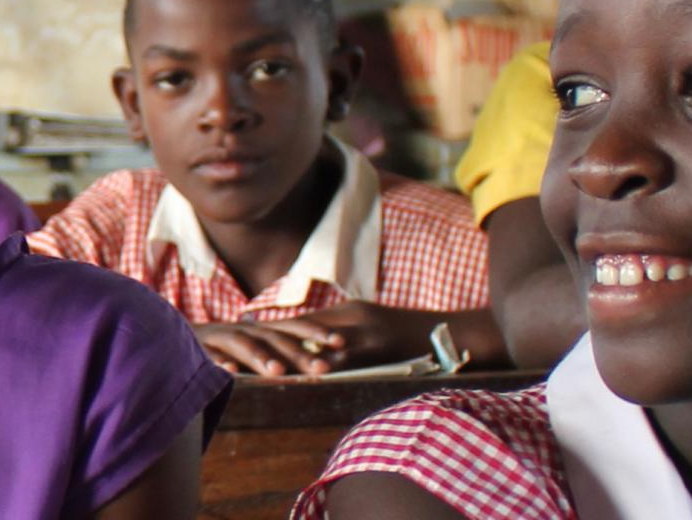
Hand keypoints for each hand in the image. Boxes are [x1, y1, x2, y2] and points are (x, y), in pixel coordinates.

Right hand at [192, 321, 334, 376]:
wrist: (172, 334)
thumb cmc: (223, 349)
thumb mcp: (254, 348)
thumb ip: (280, 356)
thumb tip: (320, 366)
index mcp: (262, 330)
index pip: (294, 328)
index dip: (317, 332)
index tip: (341, 343)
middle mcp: (244, 329)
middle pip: (275, 339)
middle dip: (298, 353)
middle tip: (321, 368)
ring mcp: (219, 337)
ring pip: (244, 345)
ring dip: (261, 357)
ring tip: (278, 372)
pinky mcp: (196, 348)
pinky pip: (208, 356)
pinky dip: (219, 362)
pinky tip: (230, 373)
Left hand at [249, 303, 457, 374]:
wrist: (449, 336)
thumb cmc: (408, 335)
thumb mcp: (371, 325)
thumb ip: (341, 333)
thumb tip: (309, 348)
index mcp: (349, 313)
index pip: (303, 323)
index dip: (273, 334)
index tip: (244, 344)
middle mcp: (353, 319)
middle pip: (303, 332)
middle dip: (272, 346)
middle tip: (242, 358)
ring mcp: (367, 333)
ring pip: (321, 346)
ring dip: (292, 360)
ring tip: (264, 372)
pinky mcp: (381, 349)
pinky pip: (348, 360)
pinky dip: (326, 368)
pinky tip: (307, 379)